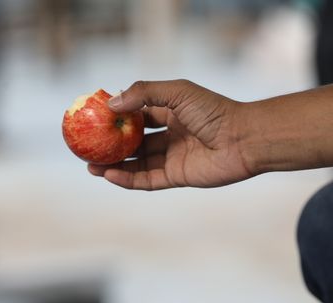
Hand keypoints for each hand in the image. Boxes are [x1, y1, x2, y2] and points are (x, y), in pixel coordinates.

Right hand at [88, 80, 253, 189]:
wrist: (244, 139)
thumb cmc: (214, 110)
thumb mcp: (177, 92)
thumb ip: (144, 93)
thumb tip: (112, 104)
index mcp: (170, 114)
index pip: (138, 116)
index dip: (118, 118)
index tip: (96, 119)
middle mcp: (169, 136)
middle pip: (134, 143)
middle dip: (111, 146)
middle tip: (89, 147)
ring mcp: (172, 158)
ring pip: (137, 163)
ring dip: (114, 165)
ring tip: (91, 166)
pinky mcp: (176, 177)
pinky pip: (147, 179)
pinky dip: (128, 179)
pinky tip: (110, 175)